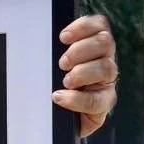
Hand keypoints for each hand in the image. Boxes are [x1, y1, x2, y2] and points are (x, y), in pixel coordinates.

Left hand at [55, 14, 116, 137]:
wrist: (55, 118)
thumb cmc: (50, 85)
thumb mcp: (49, 65)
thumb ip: (51, 51)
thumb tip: (37, 38)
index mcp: (93, 46)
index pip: (99, 25)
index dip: (83, 27)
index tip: (63, 38)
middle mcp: (104, 60)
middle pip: (105, 42)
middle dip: (80, 50)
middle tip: (62, 63)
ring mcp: (106, 82)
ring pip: (107, 68)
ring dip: (82, 73)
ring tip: (65, 82)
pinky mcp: (104, 103)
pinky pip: (98, 100)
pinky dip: (77, 99)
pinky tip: (60, 97)